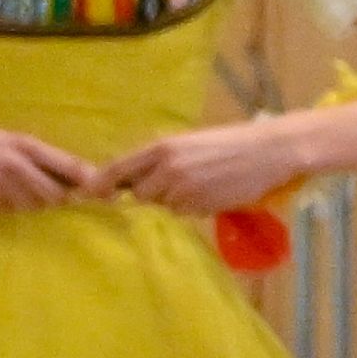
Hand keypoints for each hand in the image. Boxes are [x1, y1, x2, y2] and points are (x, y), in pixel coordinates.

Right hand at [0, 114, 102, 210]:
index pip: (69, 166)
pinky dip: (8, 207)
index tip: (106, 195)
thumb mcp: (4, 140)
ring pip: (34, 206)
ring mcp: (0, 182)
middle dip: (57, 199)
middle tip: (46, 196)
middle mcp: (16, 162)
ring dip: (30, 204)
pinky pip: (9, 210)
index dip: (89, 183)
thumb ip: (35, 157)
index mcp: (25, 144)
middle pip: (56, 193)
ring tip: (10, 190)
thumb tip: (72, 176)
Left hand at [106, 112, 321, 216]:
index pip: (118, 169)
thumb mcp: (189, 144)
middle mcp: (167, 169)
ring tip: (202, 186)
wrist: (268, 152)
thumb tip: (135, 182)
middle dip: (151, 195)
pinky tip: (213, 193)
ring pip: (164, 206)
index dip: (100, 184)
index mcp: (162, 148)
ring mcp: (184, 190)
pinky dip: (194, 208)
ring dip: (175, 202)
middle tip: (174, 186)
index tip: (87, 195)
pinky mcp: (201, 206)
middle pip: (139, 195)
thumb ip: (161, 160)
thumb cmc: (230, 144)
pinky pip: (185, 213)